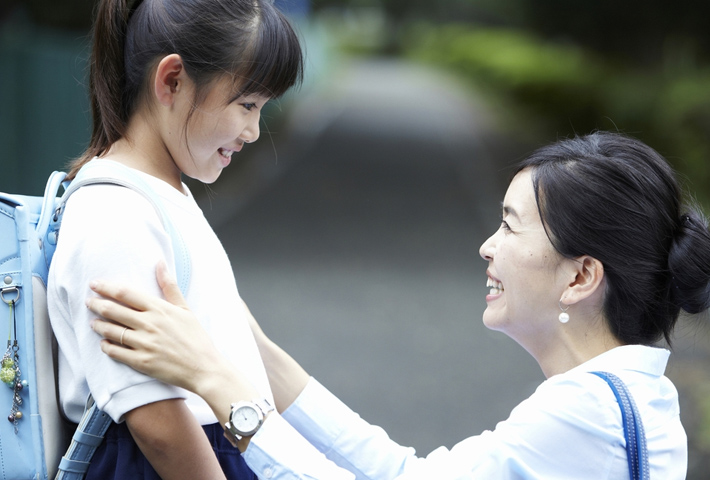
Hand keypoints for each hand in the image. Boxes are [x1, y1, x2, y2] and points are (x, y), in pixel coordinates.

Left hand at [87, 261, 227, 393]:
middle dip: (96, 304)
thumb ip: (170, 286)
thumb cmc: (196, 338)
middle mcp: (149, 324)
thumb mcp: (185, 309)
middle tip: (88, 302)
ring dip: (98, 325)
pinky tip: (103, 343)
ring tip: (93, 322)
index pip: (126, 293)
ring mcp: (144, 344)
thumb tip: (160, 263)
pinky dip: (106, 346)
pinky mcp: (141, 362)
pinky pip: (115, 352)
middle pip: (113, 310)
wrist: (204, 367)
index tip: (95, 284)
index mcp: (160, 309)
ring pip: (111, 331)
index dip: (106, 287)